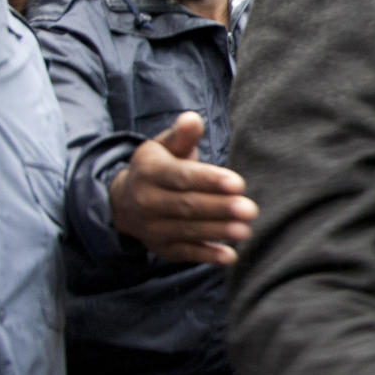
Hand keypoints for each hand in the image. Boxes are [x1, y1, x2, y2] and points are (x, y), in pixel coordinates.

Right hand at [109, 111, 257, 264]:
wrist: (124, 202)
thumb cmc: (158, 167)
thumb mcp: (165, 146)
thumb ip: (182, 135)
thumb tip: (193, 118)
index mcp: (150, 172)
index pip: (182, 177)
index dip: (209, 180)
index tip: (238, 183)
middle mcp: (146, 201)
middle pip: (186, 206)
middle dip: (219, 208)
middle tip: (250, 209)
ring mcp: (152, 228)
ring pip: (188, 231)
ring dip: (218, 232)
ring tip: (246, 230)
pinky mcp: (161, 248)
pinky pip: (185, 253)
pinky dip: (207, 256)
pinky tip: (230, 256)